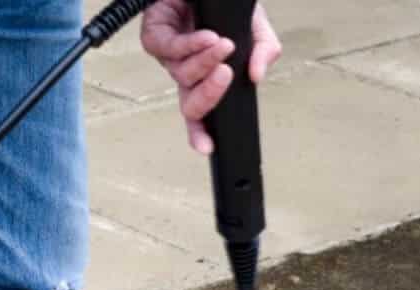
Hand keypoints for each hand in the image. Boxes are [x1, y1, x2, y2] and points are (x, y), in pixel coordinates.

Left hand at [141, 0, 281, 154]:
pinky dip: (191, 45)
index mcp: (206, 79)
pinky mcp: (155, 37)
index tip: (208, 147)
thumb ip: (264, 51)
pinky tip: (208, 38)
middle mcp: (186, 74)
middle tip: (226, 76)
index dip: (202, 133)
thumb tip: (257, 75)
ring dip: (205, 62)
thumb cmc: (225, 7)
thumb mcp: (255, 28)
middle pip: (190, 104)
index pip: (202, 116)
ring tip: (224, 46)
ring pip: (183, 75)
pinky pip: (170, 49)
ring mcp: (169, 58)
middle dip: (209, 95)